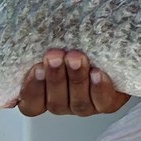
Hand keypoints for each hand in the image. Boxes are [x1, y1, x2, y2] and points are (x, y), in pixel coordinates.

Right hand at [15, 48, 130, 116]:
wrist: (114, 49)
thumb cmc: (78, 43)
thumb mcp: (58, 43)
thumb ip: (44, 46)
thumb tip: (26, 34)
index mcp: (46, 94)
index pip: (31, 104)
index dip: (31, 89)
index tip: (36, 67)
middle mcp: (64, 103)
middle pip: (55, 102)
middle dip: (55, 77)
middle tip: (55, 56)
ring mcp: (86, 106)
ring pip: (78, 102)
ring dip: (76, 78)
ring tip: (76, 58)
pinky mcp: (107, 103)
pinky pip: (102, 101)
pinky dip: (99, 88)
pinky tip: (97, 73)